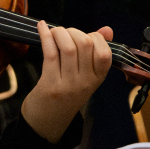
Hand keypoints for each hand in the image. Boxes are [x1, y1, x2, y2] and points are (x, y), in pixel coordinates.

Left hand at [20, 21, 112, 142]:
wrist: (48, 121)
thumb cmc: (66, 93)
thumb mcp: (85, 76)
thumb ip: (95, 52)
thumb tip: (107, 29)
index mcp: (98, 78)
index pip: (105, 52)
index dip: (93, 36)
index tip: (82, 35)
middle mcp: (86, 82)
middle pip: (85, 45)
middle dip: (73, 31)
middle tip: (64, 33)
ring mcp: (69, 84)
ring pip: (68, 47)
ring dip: (59, 32)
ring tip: (53, 32)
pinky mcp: (50, 84)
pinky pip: (50, 53)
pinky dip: (45, 36)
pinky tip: (41, 27)